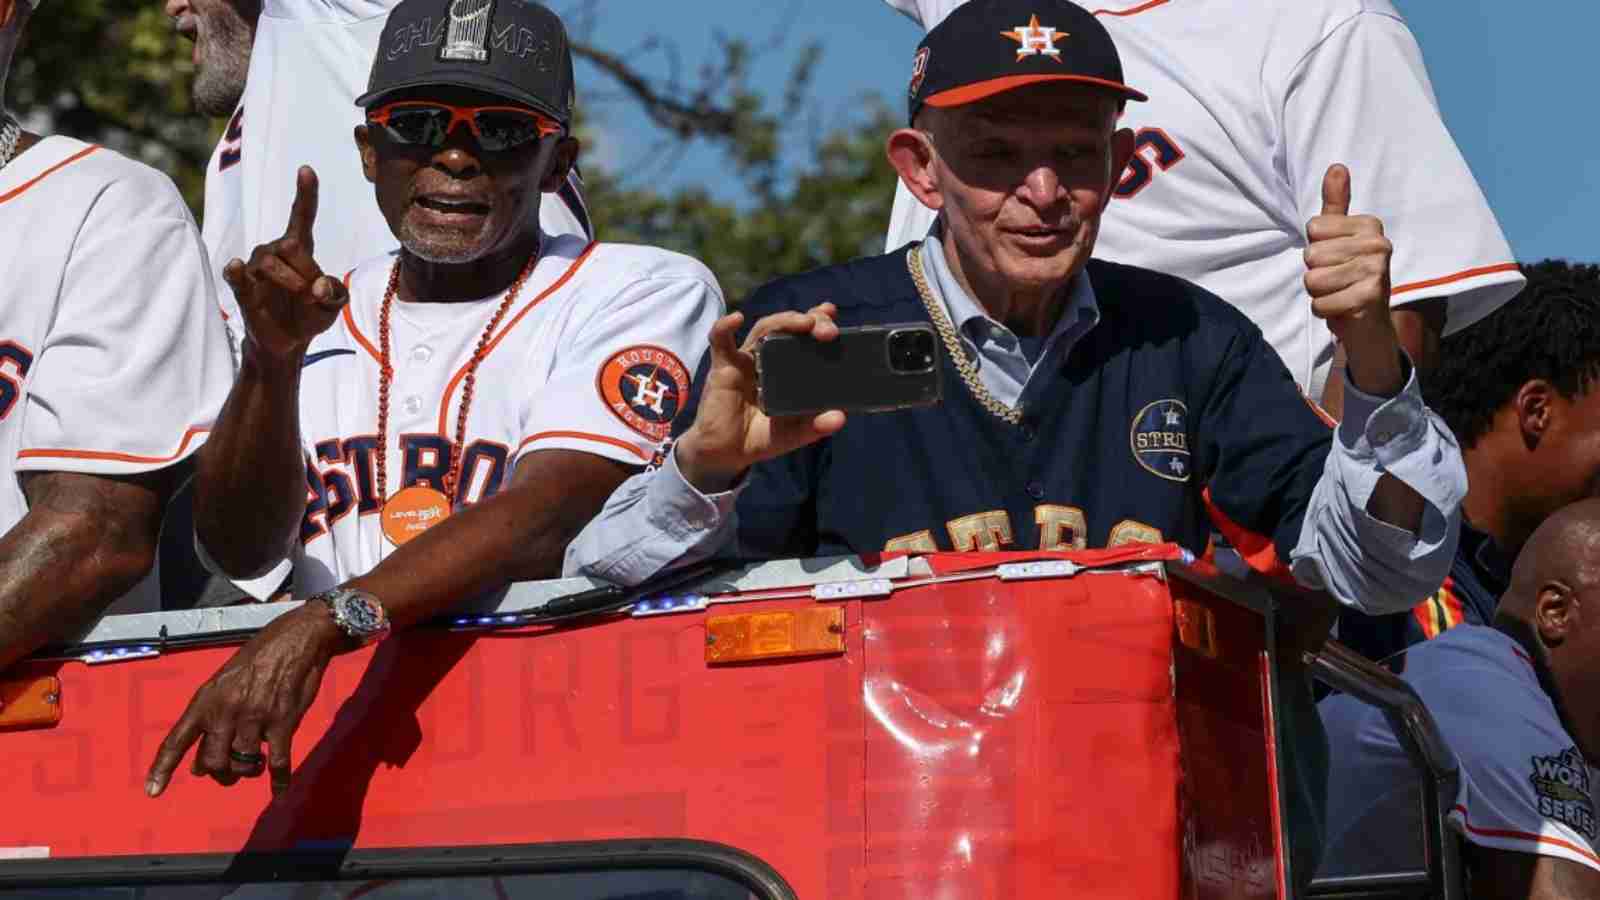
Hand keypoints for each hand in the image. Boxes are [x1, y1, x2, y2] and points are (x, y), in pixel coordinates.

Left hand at [145, 603, 345, 797]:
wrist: (294, 641)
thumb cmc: (257, 659)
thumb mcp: (223, 683)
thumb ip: (210, 719)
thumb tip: (201, 764)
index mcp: (205, 700)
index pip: (177, 740)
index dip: (163, 768)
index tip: (152, 792)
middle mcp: (225, 712)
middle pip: (213, 763)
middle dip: (221, 774)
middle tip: (230, 772)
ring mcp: (254, 718)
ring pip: (242, 764)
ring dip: (248, 771)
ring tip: (256, 765)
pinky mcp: (282, 722)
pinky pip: (277, 761)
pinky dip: (278, 780)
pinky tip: (279, 789)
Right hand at [224, 166, 348, 362]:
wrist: (288, 342)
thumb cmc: (311, 314)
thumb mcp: (333, 306)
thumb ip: (335, 295)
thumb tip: (319, 287)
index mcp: (300, 249)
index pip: (302, 216)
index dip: (305, 193)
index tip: (307, 170)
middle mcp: (274, 250)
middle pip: (290, 245)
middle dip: (307, 270)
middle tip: (315, 294)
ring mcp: (254, 267)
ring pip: (269, 263)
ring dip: (290, 282)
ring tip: (301, 298)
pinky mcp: (242, 287)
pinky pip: (235, 275)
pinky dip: (235, 271)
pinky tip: (234, 266)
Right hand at [675, 304, 846, 492]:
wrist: (726, 453)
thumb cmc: (760, 437)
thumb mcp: (793, 433)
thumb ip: (815, 426)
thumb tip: (840, 417)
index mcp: (786, 368)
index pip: (803, 336)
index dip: (817, 321)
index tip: (832, 312)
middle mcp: (767, 358)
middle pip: (787, 327)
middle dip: (809, 321)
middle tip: (827, 330)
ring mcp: (745, 359)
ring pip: (764, 328)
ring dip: (785, 321)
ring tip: (804, 322)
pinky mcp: (723, 367)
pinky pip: (720, 341)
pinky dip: (724, 327)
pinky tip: (735, 319)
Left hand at [1304, 164, 1403, 396]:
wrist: (1369, 324)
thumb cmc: (1347, 276)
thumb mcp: (1338, 237)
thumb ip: (1335, 204)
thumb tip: (1336, 166)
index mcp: (1370, 225)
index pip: (1313, 229)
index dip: (1315, 249)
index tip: (1335, 259)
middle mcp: (1378, 244)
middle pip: (1311, 255)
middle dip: (1315, 274)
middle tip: (1337, 281)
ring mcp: (1377, 271)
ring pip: (1313, 280)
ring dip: (1319, 294)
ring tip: (1338, 294)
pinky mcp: (1370, 298)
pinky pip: (1320, 304)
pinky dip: (1324, 311)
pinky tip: (1341, 309)